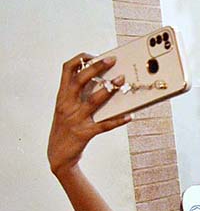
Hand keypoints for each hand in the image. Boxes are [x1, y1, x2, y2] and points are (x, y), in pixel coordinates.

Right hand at [48, 54, 130, 178]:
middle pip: (79, 81)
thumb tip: (104, 80)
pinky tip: (129, 116)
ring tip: (121, 81)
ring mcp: (75, 119)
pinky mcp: (84, 133)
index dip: (80, 59)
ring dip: (108, 90)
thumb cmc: (67, 127)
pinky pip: (104, 125)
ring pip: (92, 101)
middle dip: (96, 68)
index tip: (94, 55)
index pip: (67, 70)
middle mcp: (66, 105)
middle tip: (112, 60)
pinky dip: (118, 120)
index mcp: (62, 96)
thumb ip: (81, 94)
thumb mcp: (68, 108)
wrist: (58, 155)